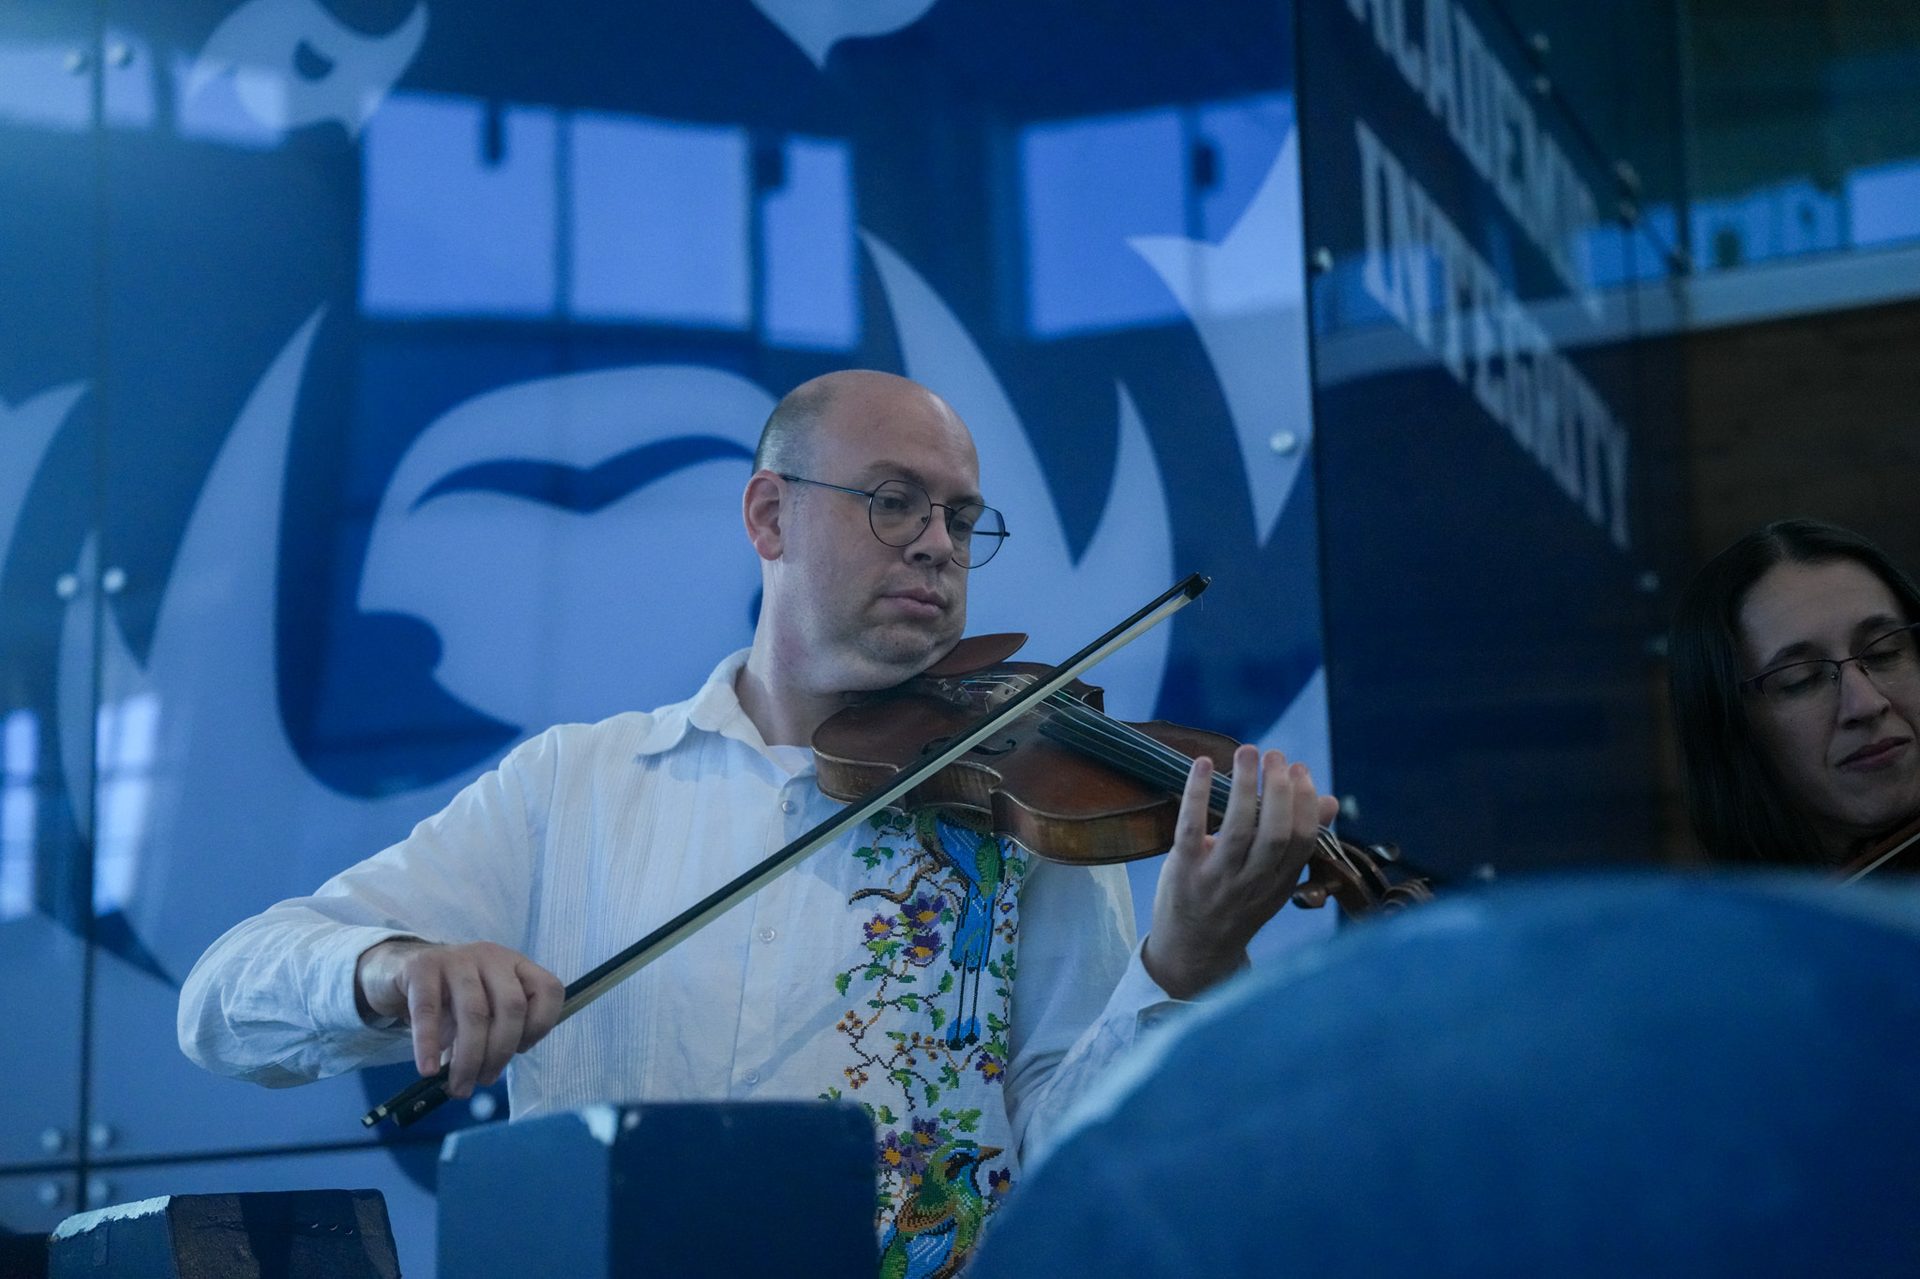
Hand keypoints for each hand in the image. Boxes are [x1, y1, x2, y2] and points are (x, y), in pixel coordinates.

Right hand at [355, 939, 564, 1097]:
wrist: (399, 969)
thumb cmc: (450, 997)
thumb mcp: (483, 1007)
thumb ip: (496, 1031)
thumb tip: (490, 1072)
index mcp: (516, 965)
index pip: (549, 990)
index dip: (541, 1026)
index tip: (520, 1052)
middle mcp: (492, 957)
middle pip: (512, 1008)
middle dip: (501, 1052)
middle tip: (484, 1081)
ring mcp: (457, 958)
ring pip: (474, 1013)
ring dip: (469, 1058)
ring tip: (458, 1087)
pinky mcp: (422, 967)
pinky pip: (429, 1010)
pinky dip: (429, 1045)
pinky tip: (428, 1069)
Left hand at [1142, 745, 1337, 999]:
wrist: (1192, 952)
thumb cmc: (1237, 907)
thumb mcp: (1275, 883)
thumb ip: (1300, 844)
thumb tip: (1331, 800)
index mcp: (1279, 884)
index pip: (1302, 841)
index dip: (1306, 803)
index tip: (1301, 770)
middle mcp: (1251, 883)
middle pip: (1274, 834)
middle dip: (1279, 790)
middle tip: (1276, 755)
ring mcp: (1217, 879)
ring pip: (1237, 829)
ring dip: (1245, 785)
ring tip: (1249, 752)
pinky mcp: (1184, 871)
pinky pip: (1191, 828)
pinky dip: (1198, 793)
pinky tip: (1204, 764)